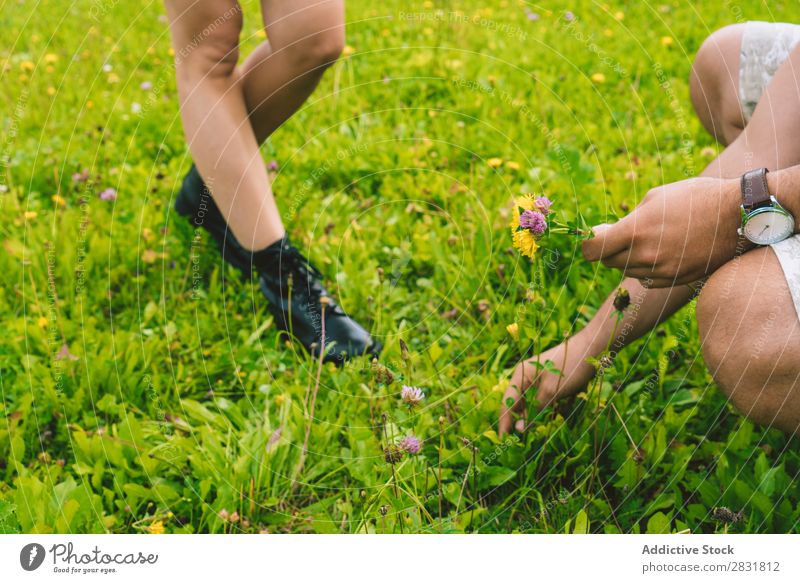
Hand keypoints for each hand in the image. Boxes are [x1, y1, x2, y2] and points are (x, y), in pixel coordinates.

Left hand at [582, 177, 744, 286]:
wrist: (738, 215)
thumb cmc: (695, 198)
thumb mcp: (654, 198)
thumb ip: (627, 219)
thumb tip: (606, 234)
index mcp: (635, 231)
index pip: (592, 250)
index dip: (588, 243)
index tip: (594, 236)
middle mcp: (645, 255)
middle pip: (609, 262)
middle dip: (609, 249)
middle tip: (621, 234)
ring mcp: (662, 271)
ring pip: (629, 271)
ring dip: (631, 258)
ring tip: (651, 238)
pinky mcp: (676, 280)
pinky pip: (649, 280)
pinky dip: (648, 269)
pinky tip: (663, 252)